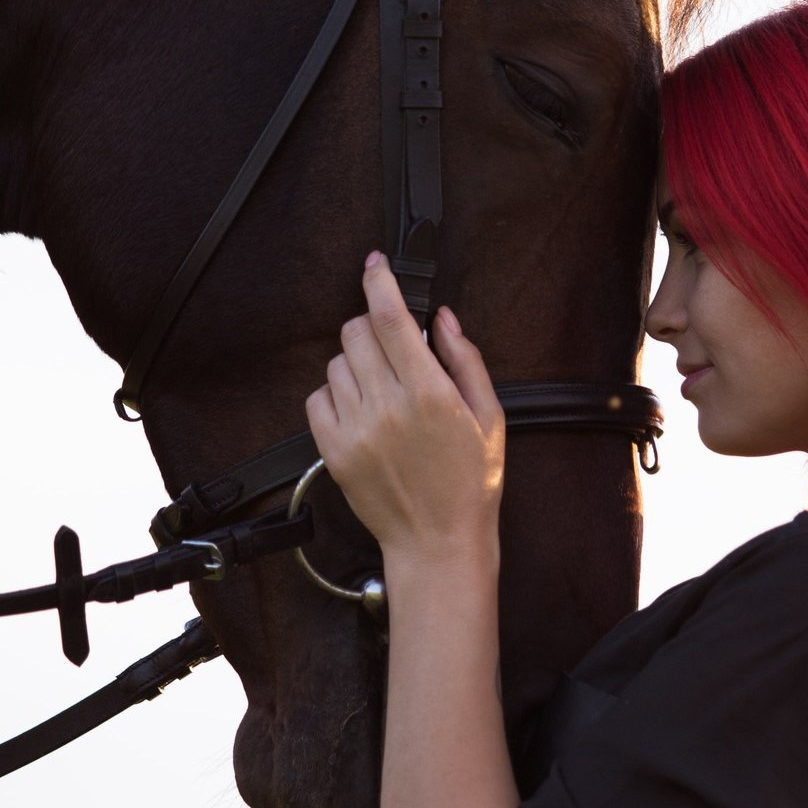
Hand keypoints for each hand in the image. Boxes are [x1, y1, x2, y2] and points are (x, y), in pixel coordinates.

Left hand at [305, 254, 505, 559]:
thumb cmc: (469, 483)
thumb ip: (465, 360)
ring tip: (381, 391)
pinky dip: (335, 395)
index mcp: (429, 393)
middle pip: (356, 332)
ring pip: (336, 363)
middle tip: (392, 348)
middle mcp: (387, 406)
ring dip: (356, 364)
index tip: (376, 265)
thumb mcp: (489, 417)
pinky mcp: (333, 451)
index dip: (379, 281)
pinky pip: (318, 398)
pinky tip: (361, 411)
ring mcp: (356, 429)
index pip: (390, 317)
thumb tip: (442, 318)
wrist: (438, 542)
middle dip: (372, 328)